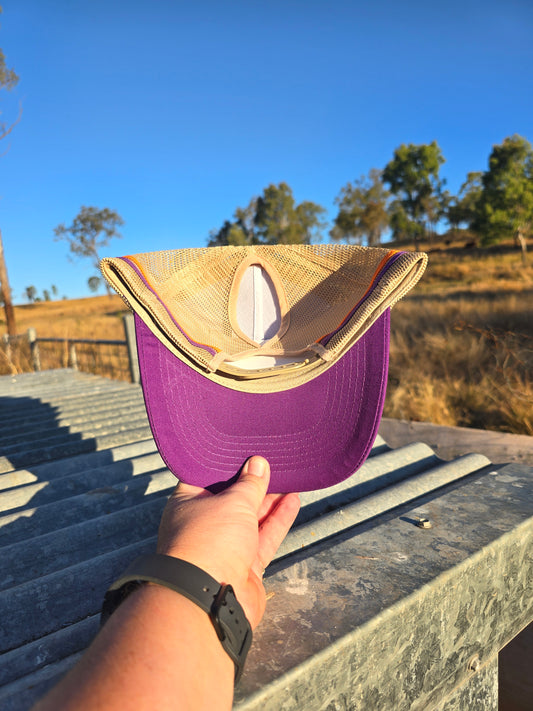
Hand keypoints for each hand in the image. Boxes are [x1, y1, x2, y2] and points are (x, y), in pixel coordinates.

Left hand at [156, 456, 299, 628]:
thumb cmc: (209, 542)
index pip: (205, 478)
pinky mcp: (244, 565)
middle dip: (252, 483)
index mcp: (187, 505)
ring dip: (269, 501)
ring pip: (250, 519)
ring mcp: (224, 547)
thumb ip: (250, 484)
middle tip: (273, 463)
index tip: (243, 450)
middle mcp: (203, 525)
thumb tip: (258, 464)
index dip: (225, 464)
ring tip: (289, 478)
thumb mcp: (233, 503)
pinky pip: (263, 538)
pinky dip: (277, 521)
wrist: (210, 599)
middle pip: (232, 499)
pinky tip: (292, 502)